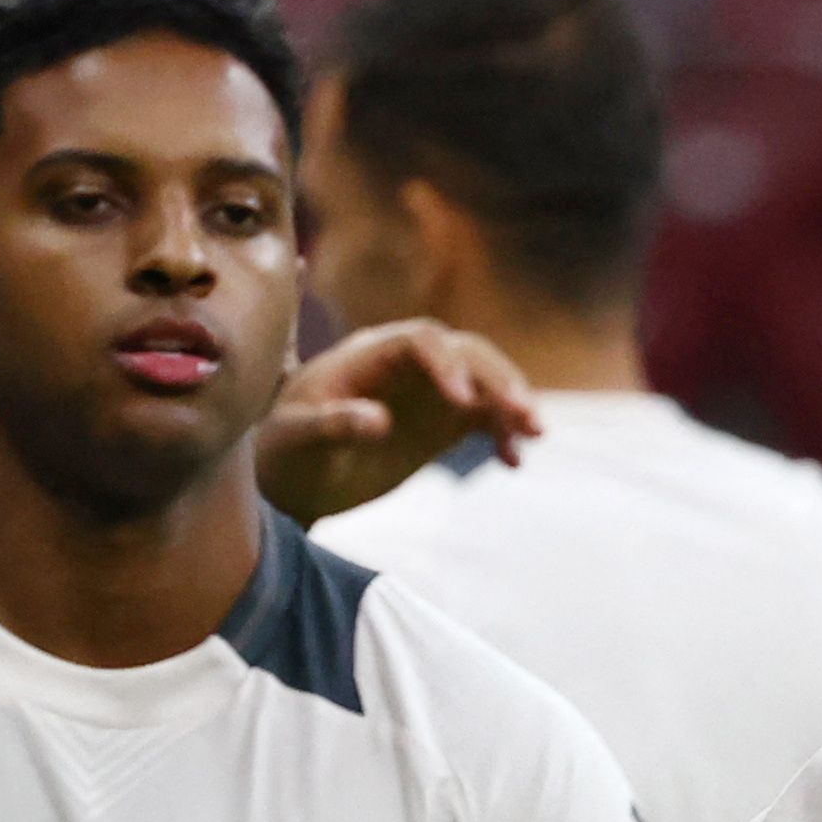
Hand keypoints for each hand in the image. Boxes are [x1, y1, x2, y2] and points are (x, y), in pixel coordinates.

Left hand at [257, 320, 542, 522]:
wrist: (293, 480)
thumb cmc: (286, 452)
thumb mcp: (297, 441)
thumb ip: (332, 426)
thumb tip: (379, 420)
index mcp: (369, 354)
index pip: (421, 341)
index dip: (446, 363)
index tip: (462, 400)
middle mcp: (407, 365)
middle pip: (465, 354)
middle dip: (497, 380)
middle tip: (524, 414)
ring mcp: (428, 392)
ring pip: (482, 383)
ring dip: (511, 403)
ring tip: (535, 434)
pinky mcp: (441, 422)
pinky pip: (483, 418)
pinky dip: (502, 434)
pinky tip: (513, 462)